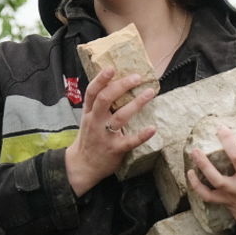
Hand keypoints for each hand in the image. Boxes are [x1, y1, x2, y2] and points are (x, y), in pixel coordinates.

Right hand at [65, 67, 156, 195]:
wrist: (82, 166)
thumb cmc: (89, 139)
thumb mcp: (88, 120)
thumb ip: (98, 105)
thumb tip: (115, 84)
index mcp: (88, 113)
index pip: (92, 92)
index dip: (101, 79)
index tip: (111, 68)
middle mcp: (95, 122)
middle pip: (105, 99)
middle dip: (121, 86)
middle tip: (136, 77)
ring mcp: (105, 136)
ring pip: (119, 117)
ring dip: (136, 104)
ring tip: (150, 93)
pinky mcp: (115, 149)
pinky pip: (129, 141)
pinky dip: (141, 135)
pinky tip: (152, 128)